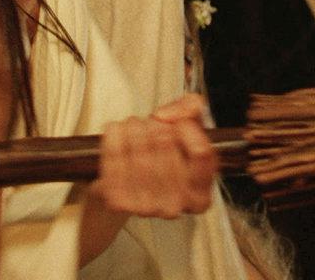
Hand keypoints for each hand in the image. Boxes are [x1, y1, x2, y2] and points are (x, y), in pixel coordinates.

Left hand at [90, 94, 219, 218]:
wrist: (129, 181)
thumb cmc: (165, 155)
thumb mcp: (187, 128)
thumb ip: (190, 109)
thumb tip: (165, 116)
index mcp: (201, 195)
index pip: (201, 153)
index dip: (187, 128)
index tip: (179, 122)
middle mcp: (177, 206)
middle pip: (166, 147)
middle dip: (156, 126)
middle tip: (151, 122)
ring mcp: (147, 207)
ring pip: (140, 155)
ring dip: (134, 129)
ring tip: (133, 125)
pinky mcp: (119, 201)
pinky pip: (115, 161)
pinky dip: (113, 139)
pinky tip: (116, 131)